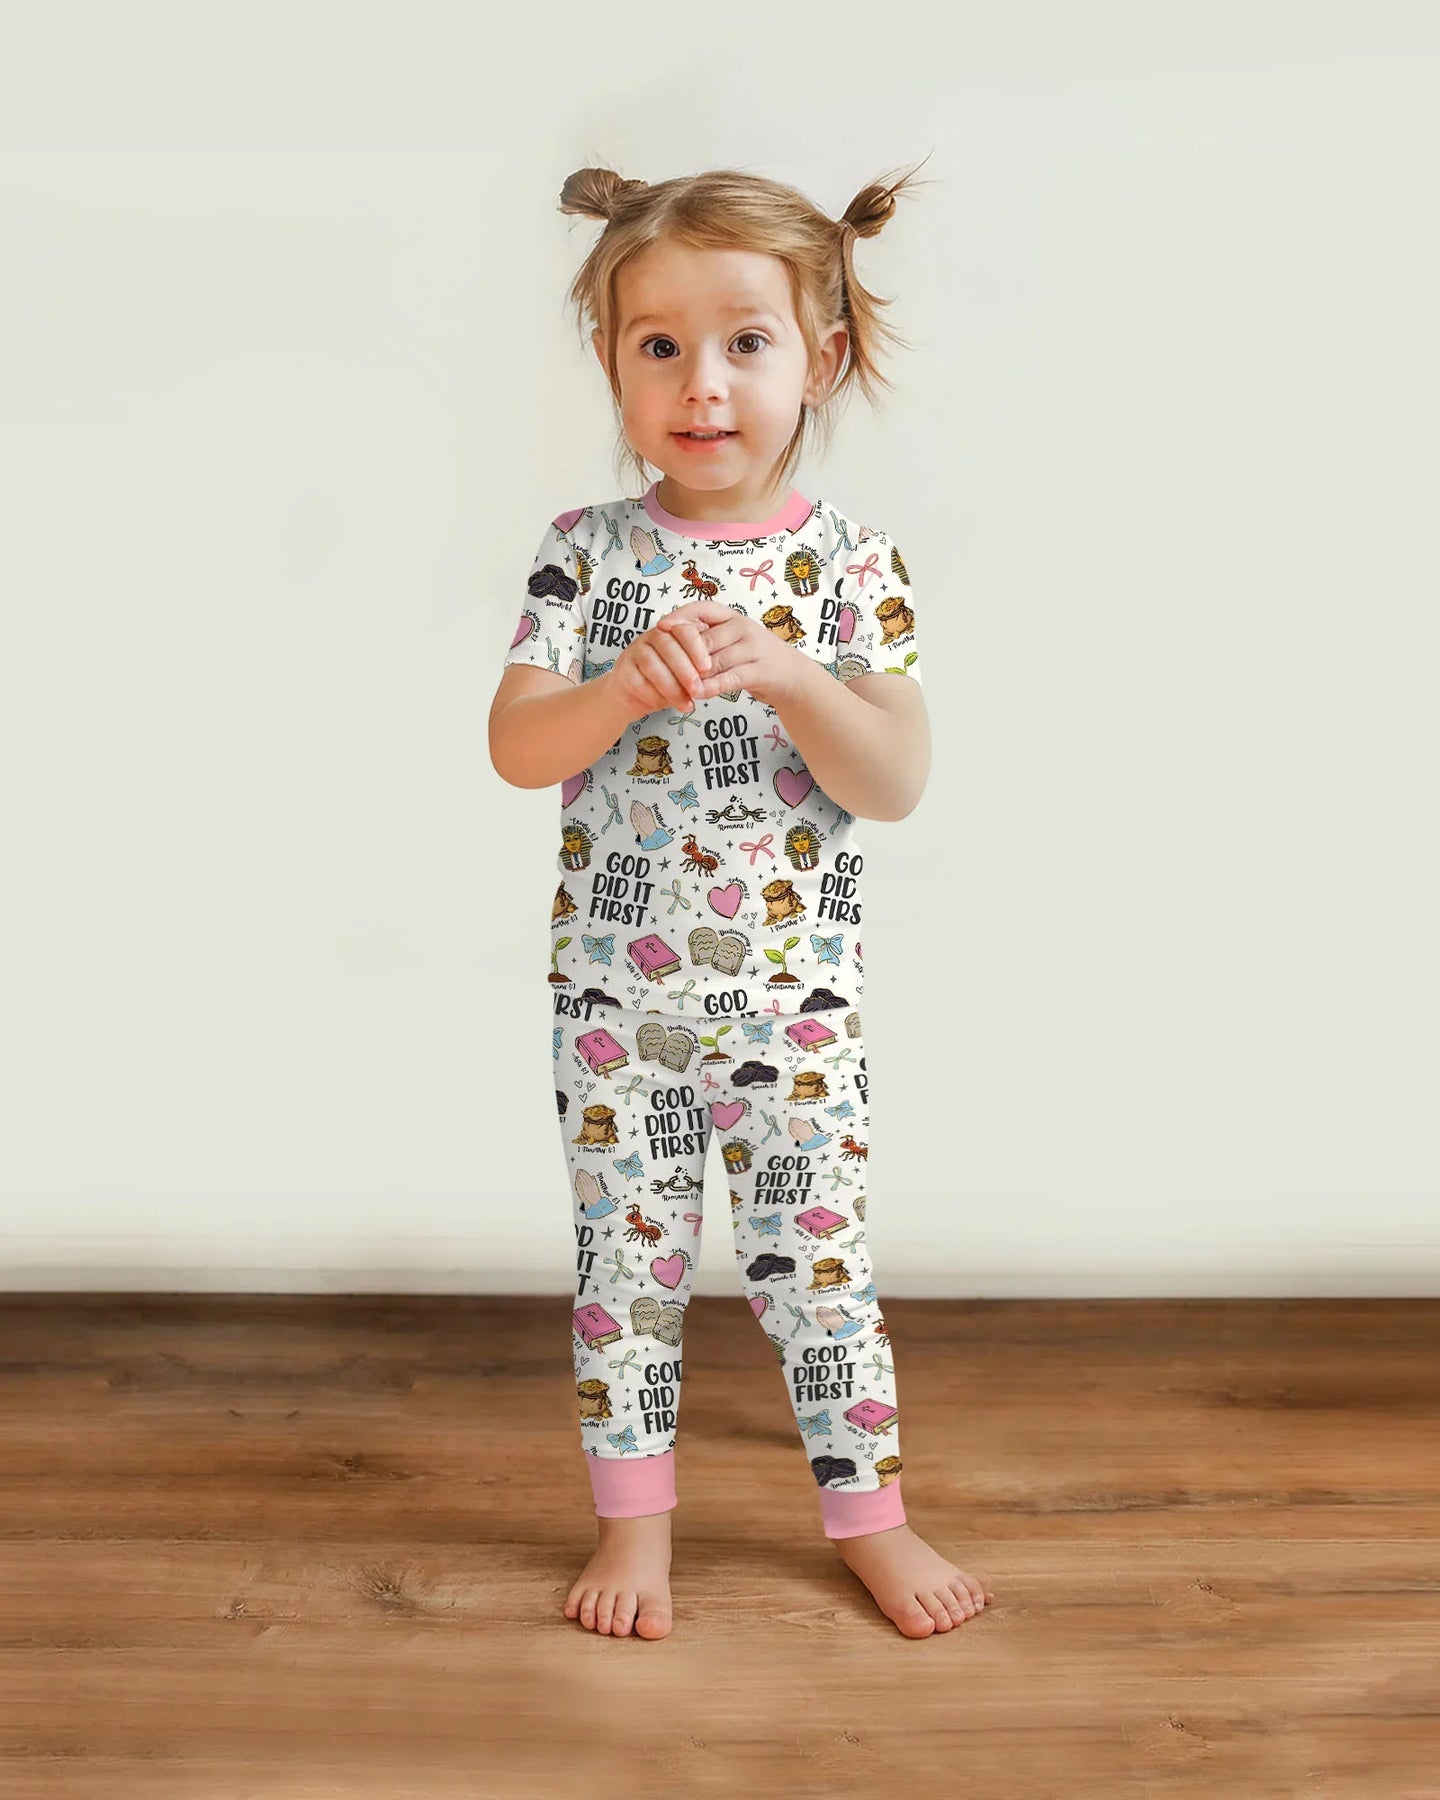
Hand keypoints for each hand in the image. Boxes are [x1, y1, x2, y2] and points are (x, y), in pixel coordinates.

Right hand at [606, 614, 713, 721]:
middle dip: (685, 670)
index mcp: (670, 632)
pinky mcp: (622, 672)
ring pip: (652, 665)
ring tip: (685, 703)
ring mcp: (634, 653)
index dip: (696, 648)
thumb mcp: (684, 674)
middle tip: (697, 689)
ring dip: (672, 687)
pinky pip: (639, 682)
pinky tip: (665, 706)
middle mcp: (650, 638)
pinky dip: (655, 696)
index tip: (707, 668)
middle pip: (668, 646)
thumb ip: (696, 670)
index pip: (684, 630)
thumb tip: (714, 678)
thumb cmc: (662, 682)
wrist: (631, 696)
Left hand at [653, 600, 804, 709]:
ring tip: (677, 686)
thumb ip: (707, 638)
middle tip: (664, 669)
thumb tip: (670, 637)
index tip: (661, 627)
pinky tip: (698, 694)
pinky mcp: (761, 671)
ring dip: (694, 676)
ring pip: (715, 661)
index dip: (680, 616)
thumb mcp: (732, 640)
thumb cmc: (754, 658)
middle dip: (683, 656)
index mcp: (733, 617)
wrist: (793, 676)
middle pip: (704, 640)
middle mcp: (743, 627)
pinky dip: (712, 687)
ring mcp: (754, 648)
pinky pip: (730, 678)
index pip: (702, 608)